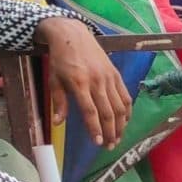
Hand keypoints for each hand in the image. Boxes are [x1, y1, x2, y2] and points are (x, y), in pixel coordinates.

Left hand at [38, 19, 130, 146]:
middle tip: (109, 146)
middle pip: (108, 112)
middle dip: (110, 132)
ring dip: (121, 125)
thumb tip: (58, 124)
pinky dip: (127, 110)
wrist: (72, 36)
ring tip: (118, 138)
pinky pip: (125, 96)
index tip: (97, 143)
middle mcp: (97, 82)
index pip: (90, 111)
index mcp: (79, 84)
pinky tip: (125, 121)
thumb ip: (59, 103)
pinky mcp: (116, 74)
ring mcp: (109, 78)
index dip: (95, 129)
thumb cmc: (60, 60)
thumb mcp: (54, 80)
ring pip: (119, 106)